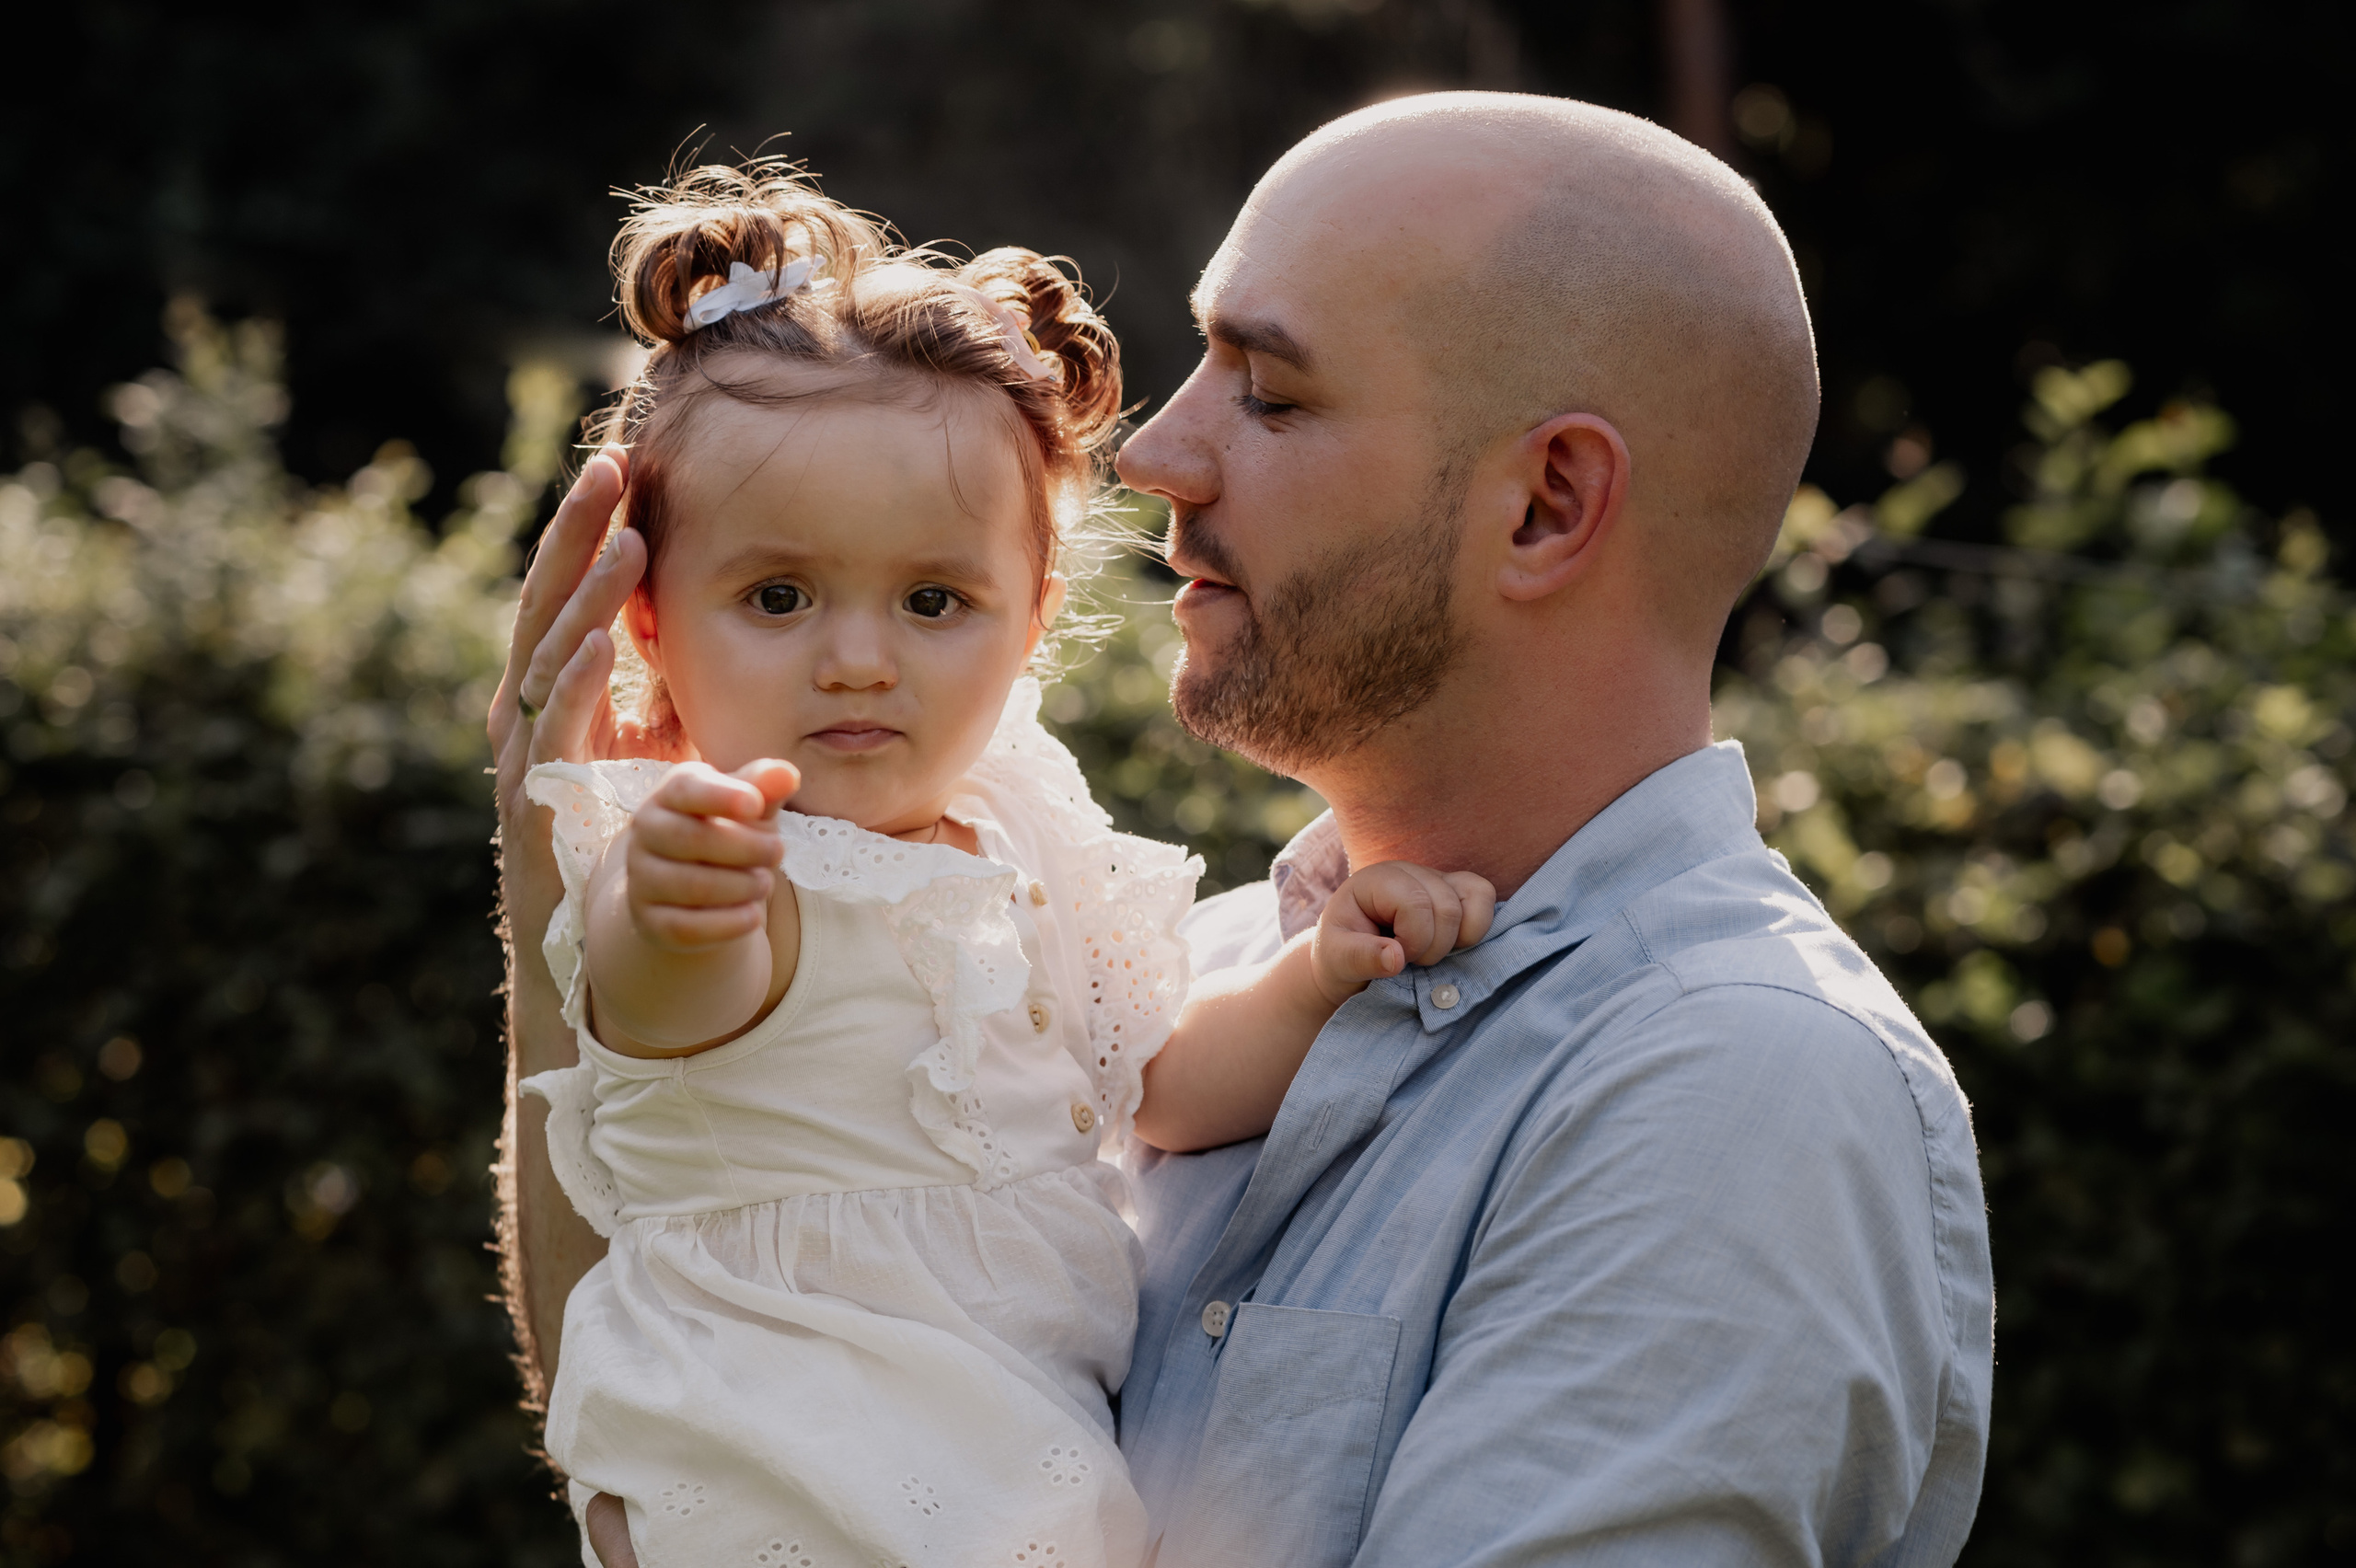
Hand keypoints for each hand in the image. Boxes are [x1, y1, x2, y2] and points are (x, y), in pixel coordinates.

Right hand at [490, 445, 688, 790]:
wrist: (594, 920)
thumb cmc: (621, 823)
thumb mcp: (655, 741)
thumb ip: (668, 686)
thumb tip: (707, 625)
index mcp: (548, 684)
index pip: (566, 589)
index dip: (586, 528)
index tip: (619, 467)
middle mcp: (524, 704)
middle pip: (546, 601)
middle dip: (577, 533)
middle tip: (609, 469)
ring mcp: (524, 746)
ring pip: (550, 654)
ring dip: (588, 597)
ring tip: (624, 543)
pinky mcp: (537, 793)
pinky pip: (553, 728)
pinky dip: (573, 682)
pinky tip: (597, 643)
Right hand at [624, 759, 799, 950]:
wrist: (697, 895)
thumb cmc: (729, 836)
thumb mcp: (750, 809)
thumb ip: (765, 788)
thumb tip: (787, 774)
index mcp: (670, 794)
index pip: (686, 789)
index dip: (721, 796)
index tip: (756, 805)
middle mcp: (646, 832)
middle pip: (691, 839)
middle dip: (746, 848)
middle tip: (778, 852)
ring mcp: (642, 877)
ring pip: (692, 886)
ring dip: (742, 887)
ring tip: (764, 884)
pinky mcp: (649, 920)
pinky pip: (687, 927)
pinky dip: (728, 923)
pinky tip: (752, 917)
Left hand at [1311, 862, 1497, 1007]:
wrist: (1350, 958)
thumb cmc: (1341, 955)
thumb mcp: (1337, 960)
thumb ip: (1362, 958)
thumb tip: (1396, 957)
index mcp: (1378, 880)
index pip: (1415, 904)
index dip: (1413, 941)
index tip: (1395, 958)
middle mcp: (1411, 870)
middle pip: (1448, 906)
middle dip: (1434, 947)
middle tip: (1412, 961)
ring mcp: (1436, 878)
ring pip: (1475, 896)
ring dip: (1459, 939)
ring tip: (1431, 952)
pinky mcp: (1456, 891)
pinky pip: (1485, 896)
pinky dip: (1478, 927)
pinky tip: (1453, 945)